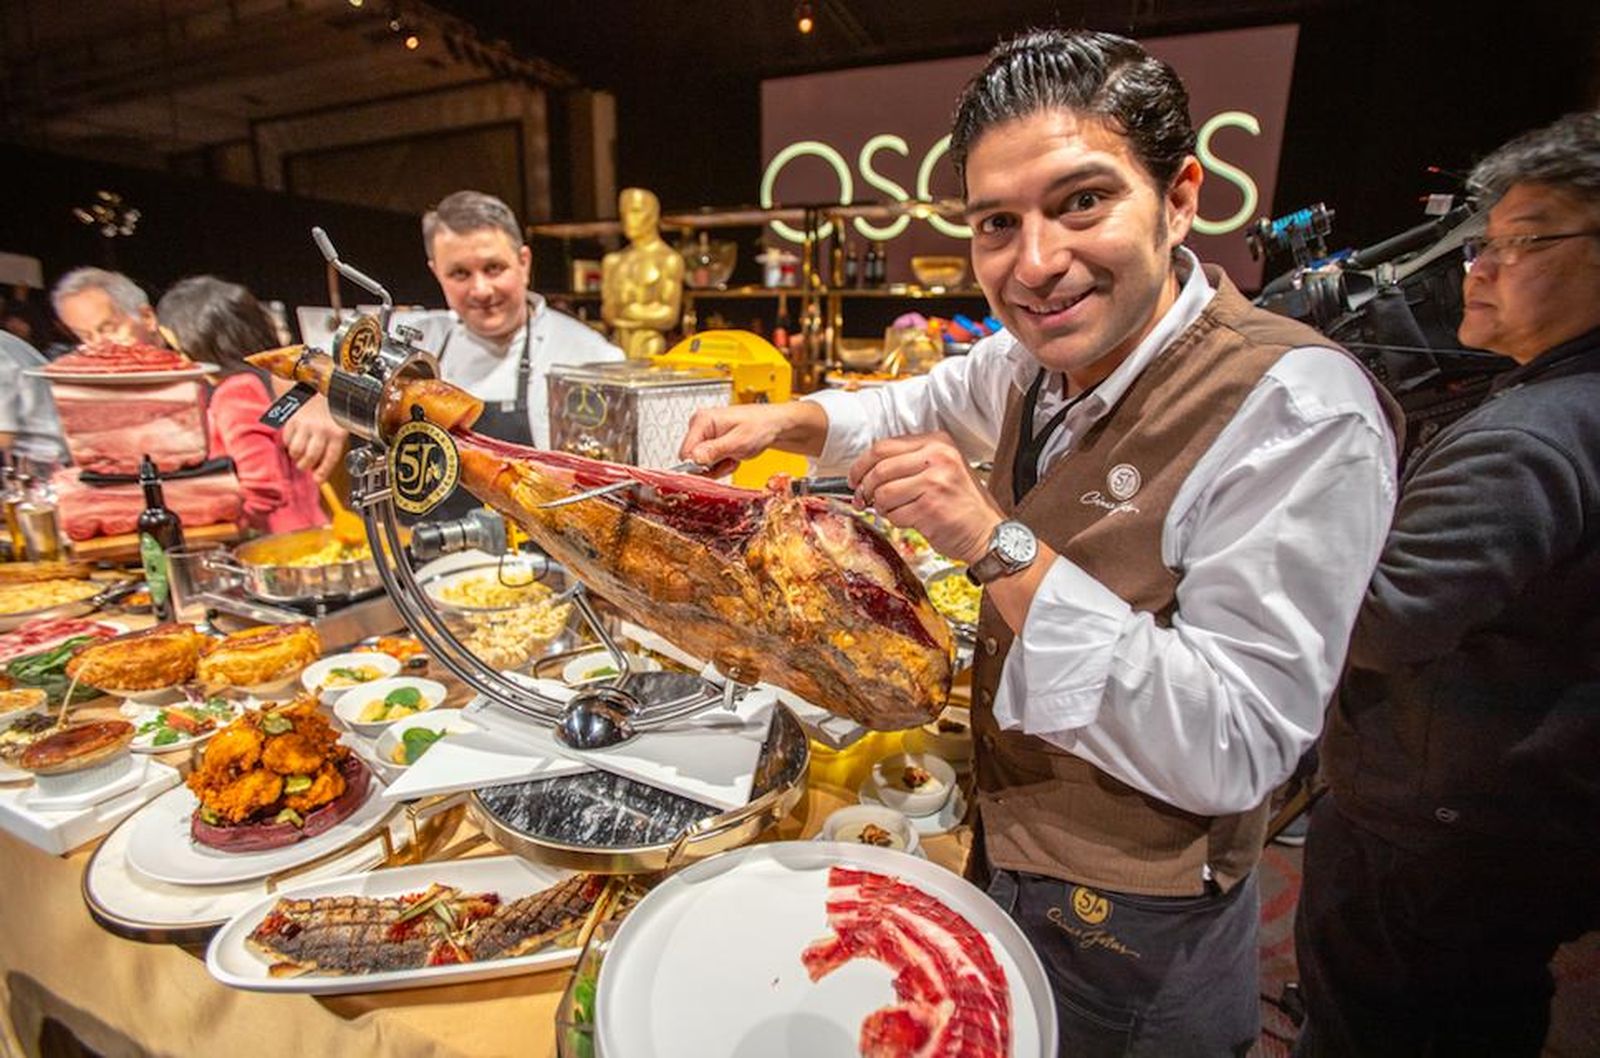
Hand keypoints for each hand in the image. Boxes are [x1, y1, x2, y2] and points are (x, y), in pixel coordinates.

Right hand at [280, 394, 346, 482]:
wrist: (315, 380)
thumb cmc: (330, 403)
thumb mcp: (340, 422)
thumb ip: (333, 442)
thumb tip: (322, 464)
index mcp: (337, 431)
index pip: (330, 458)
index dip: (323, 473)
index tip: (317, 479)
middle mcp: (321, 429)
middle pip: (310, 458)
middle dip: (306, 465)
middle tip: (305, 465)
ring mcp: (306, 424)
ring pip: (297, 451)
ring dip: (296, 455)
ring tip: (299, 452)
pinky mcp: (292, 419)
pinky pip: (287, 439)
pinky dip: (288, 443)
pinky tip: (293, 439)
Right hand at [679, 402, 827, 475]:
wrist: (774, 425)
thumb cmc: (760, 426)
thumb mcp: (738, 442)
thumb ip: (714, 451)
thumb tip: (693, 459)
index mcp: (702, 421)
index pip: (685, 453)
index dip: (698, 466)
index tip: (715, 468)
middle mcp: (699, 426)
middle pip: (692, 460)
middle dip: (712, 467)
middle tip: (730, 460)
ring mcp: (705, 435)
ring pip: (701, 464)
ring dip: (719, 467)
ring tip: (734, 457)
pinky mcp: (710, 442)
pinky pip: (709, 463)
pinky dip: (722, 465)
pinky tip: (733, 457)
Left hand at [849, 432, 1002, 563]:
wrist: (988, 532)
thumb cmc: (960, 503)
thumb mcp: (942, 468)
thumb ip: (909, 462)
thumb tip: (866, 471)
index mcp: (937, 442)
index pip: (884, 446)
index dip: (861, 464)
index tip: (855, 478)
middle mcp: (938, 457)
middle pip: (879, 468)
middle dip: (864, 487)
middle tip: (861, 499)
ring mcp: (935, 481)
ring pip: (883, 493)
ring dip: (880, 507)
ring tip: (891, 511)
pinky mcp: (930, 507)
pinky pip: (894, 514)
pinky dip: (895, 520)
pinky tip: (909, 520)